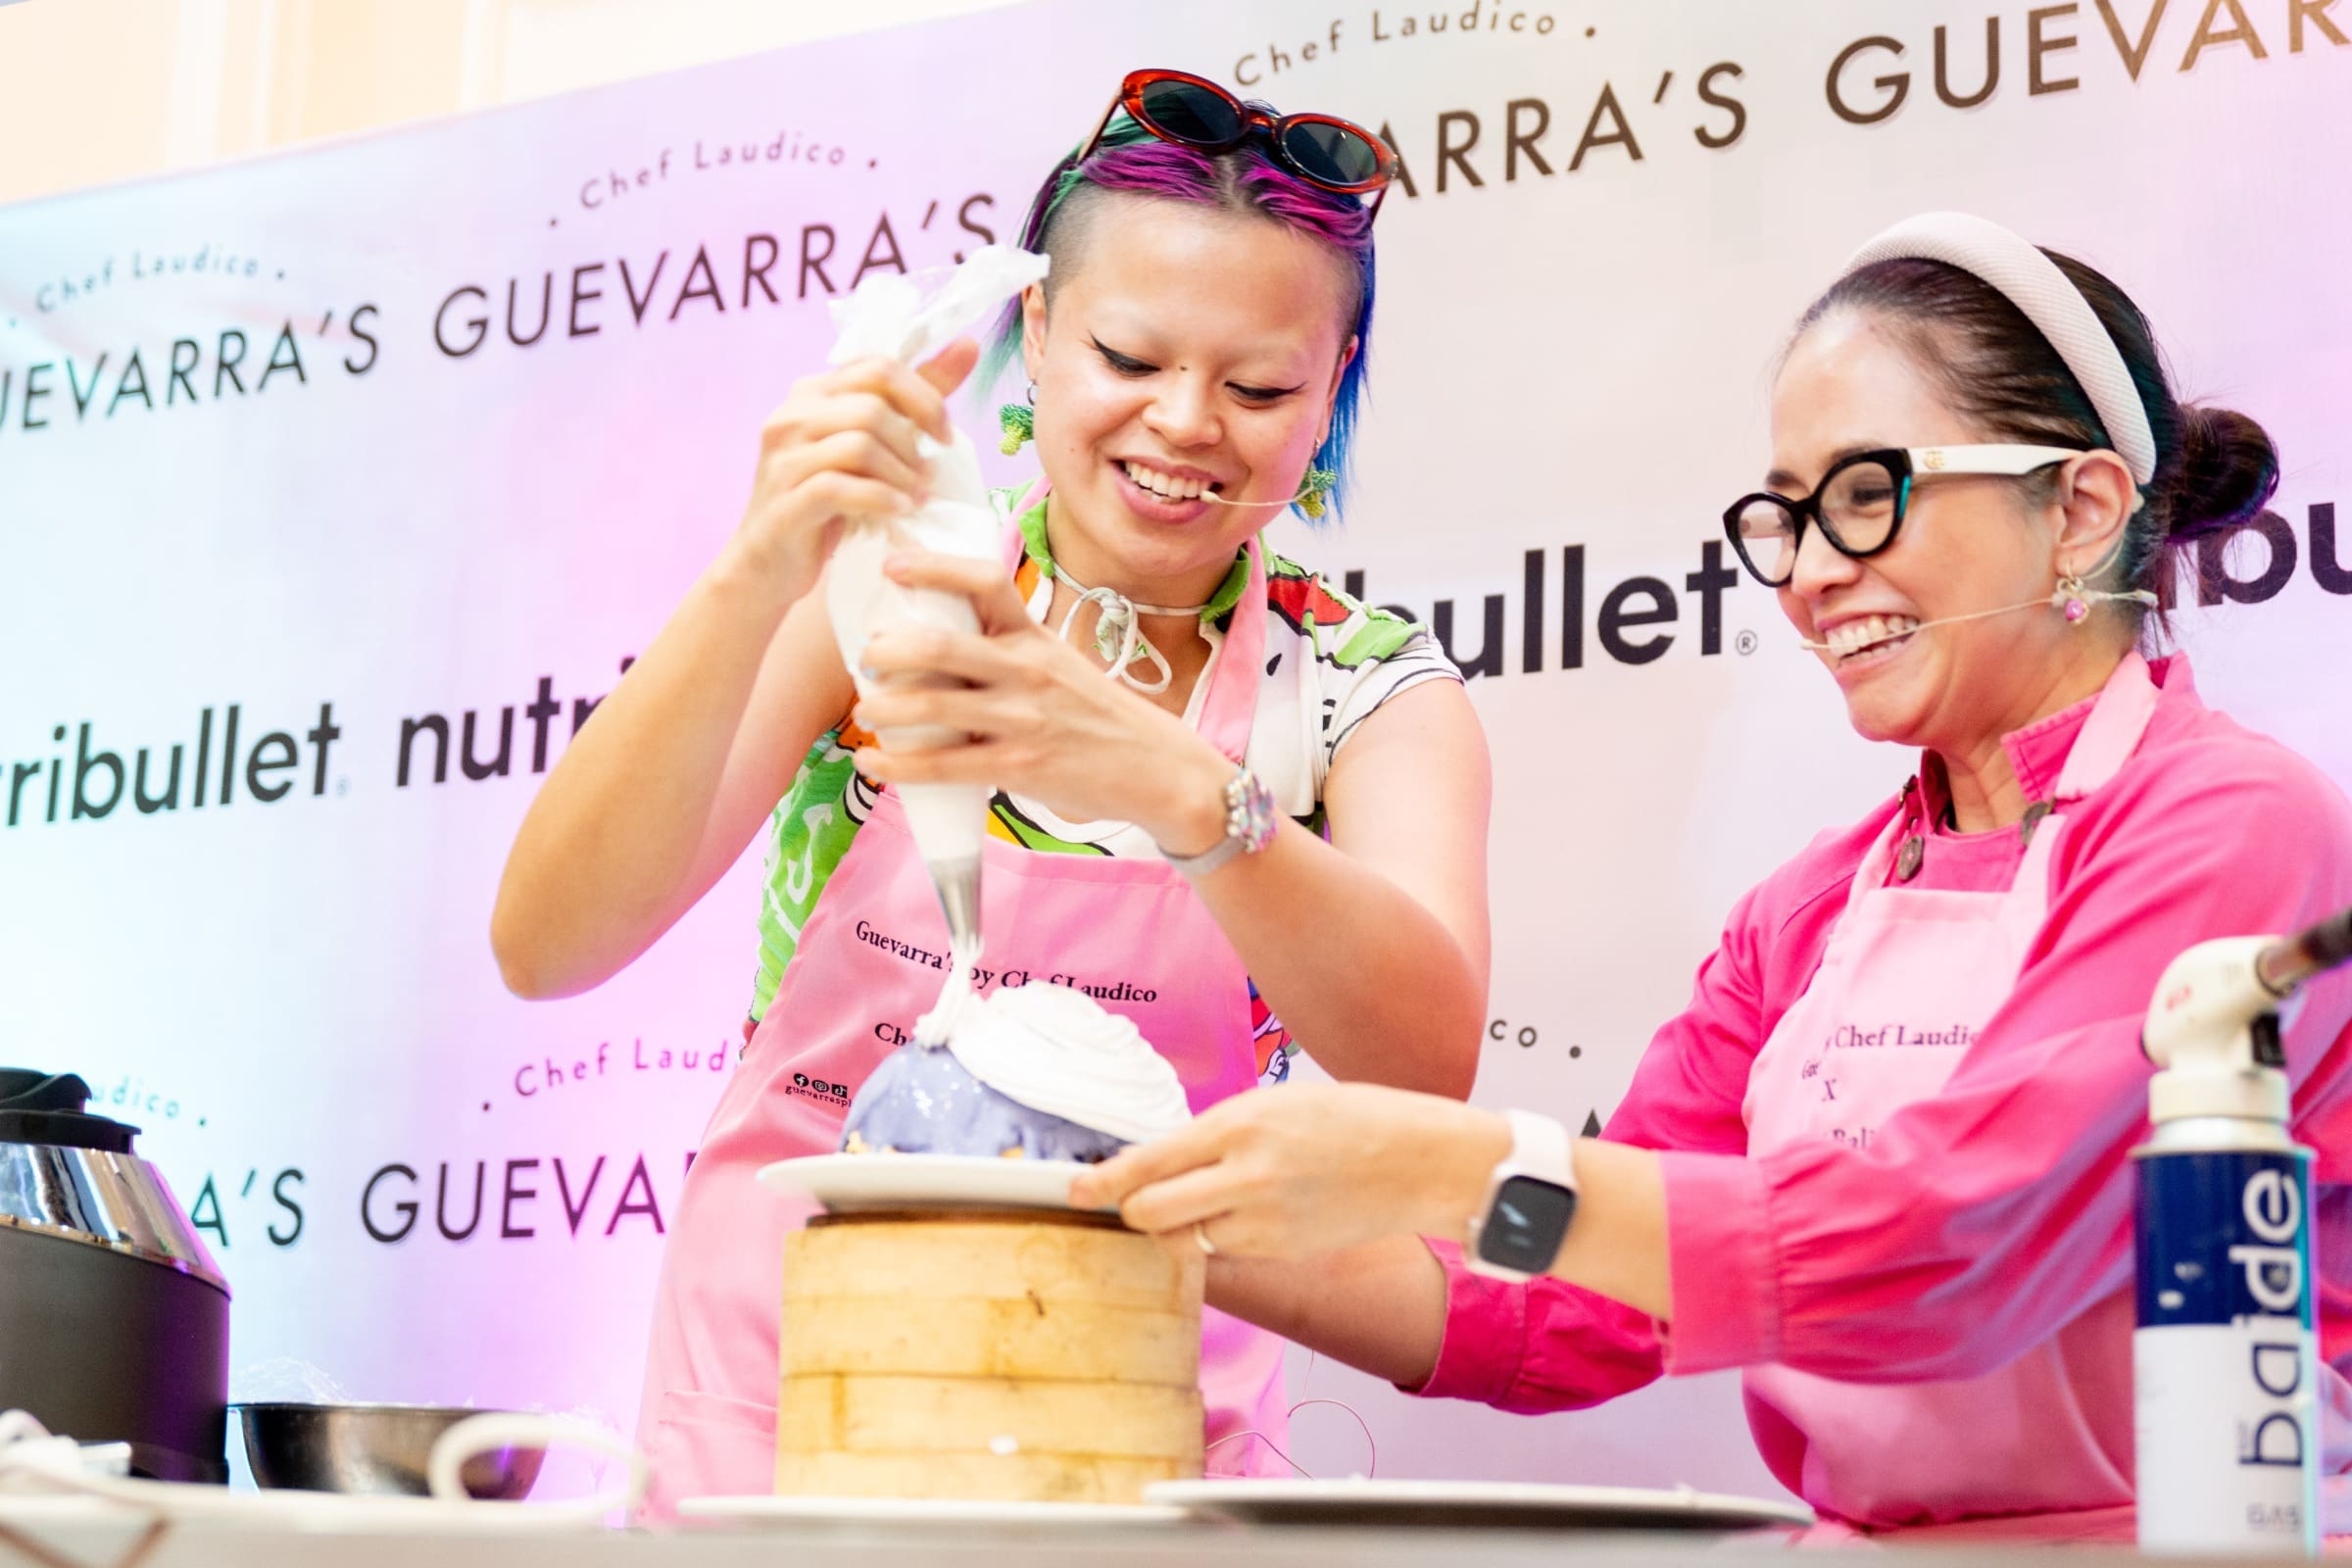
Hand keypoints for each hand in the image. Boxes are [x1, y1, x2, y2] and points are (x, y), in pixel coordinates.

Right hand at [725, 340, 979, 605]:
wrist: (768, 564)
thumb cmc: (826, 502)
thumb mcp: (870, 445)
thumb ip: (913, 399)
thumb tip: (968, 346)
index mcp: (812, 393)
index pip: (878, 367)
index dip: (924, 397)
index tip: (945, 434)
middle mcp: (791, 416)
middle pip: (873, 407)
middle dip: (913, 442)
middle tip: (928, 475)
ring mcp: (783, 458)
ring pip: (860, 445)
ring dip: (902, 474)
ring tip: (916, 496)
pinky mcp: (786, 500)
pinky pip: (842, 487)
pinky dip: (882, 499)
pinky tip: (899, 511)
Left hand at [849, 550, 1234, 847]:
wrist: (1156, 768)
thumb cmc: (1097, 714)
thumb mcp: (1059, 663)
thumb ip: (1006, 651)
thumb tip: (934, 646)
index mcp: (1034, 636)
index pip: (984, 581)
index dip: (932, 567)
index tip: (893, 566)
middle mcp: (1027, 670)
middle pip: (940, 646)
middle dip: (886, 651)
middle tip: (866, 658)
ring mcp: (1022, 719)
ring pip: (931, 707)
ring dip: (882, 708)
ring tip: (865, 711)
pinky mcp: (1018, 767)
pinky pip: (942, 766)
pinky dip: (896, 766)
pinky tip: (874, 762)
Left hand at [1070, 1084, 1510, 1259]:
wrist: (1418, 1160)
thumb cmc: (1350, 1118)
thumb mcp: (1274, 1104)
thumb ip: (1219, 1133)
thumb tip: (1167, 1160)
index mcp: (1238, 1125)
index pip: (1148, 1163)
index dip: (1102, 1182)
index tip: (1075, 1189)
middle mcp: (1243, 1177)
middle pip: (1150, 1214)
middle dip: (1132, 1210)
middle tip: (1134, 1199)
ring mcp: (1262, 1221)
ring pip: (1185, 1238)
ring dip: (1180, 1225)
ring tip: (1213, 1197)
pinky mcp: (1280, 1251)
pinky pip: (1224, 1250)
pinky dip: (1220, 1236)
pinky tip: (1249, 1211)